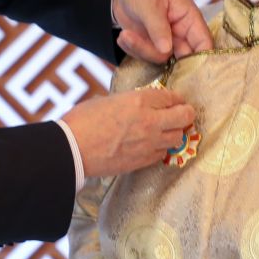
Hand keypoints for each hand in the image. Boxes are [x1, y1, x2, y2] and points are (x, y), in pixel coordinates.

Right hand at [64, 86, 196, 177]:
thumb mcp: (107, 100)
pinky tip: (153, 145)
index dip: (176, 98)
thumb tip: (138, 105)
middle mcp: (149, 120)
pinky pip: (162, 153)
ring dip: (175, 133)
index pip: (171, 97)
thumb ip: (128, 101)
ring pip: (177, 137)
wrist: (72, 149)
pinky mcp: (143, 160)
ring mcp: (148, 142)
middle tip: (182, 114)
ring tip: (168, 131)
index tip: (177, 100)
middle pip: (184, 117)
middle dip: (186, 114)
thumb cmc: (82, 120)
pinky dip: (161, 148)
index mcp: (139, 100)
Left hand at [111, 0, 213, 62]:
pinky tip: (124, 36)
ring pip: (161, 59)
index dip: (201, 59)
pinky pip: (146, 58)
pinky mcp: (153, 48)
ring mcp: (167, 42)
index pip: (204, 43)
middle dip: (159, 54)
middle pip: (183, 57)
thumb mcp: (149, 5)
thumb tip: (166, 50)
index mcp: (189, 18)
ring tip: (125, 35)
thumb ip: (158, 28)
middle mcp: (182, 33)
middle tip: (140, 45)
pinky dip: (133, 50)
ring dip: (141, 49)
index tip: (185, 68)